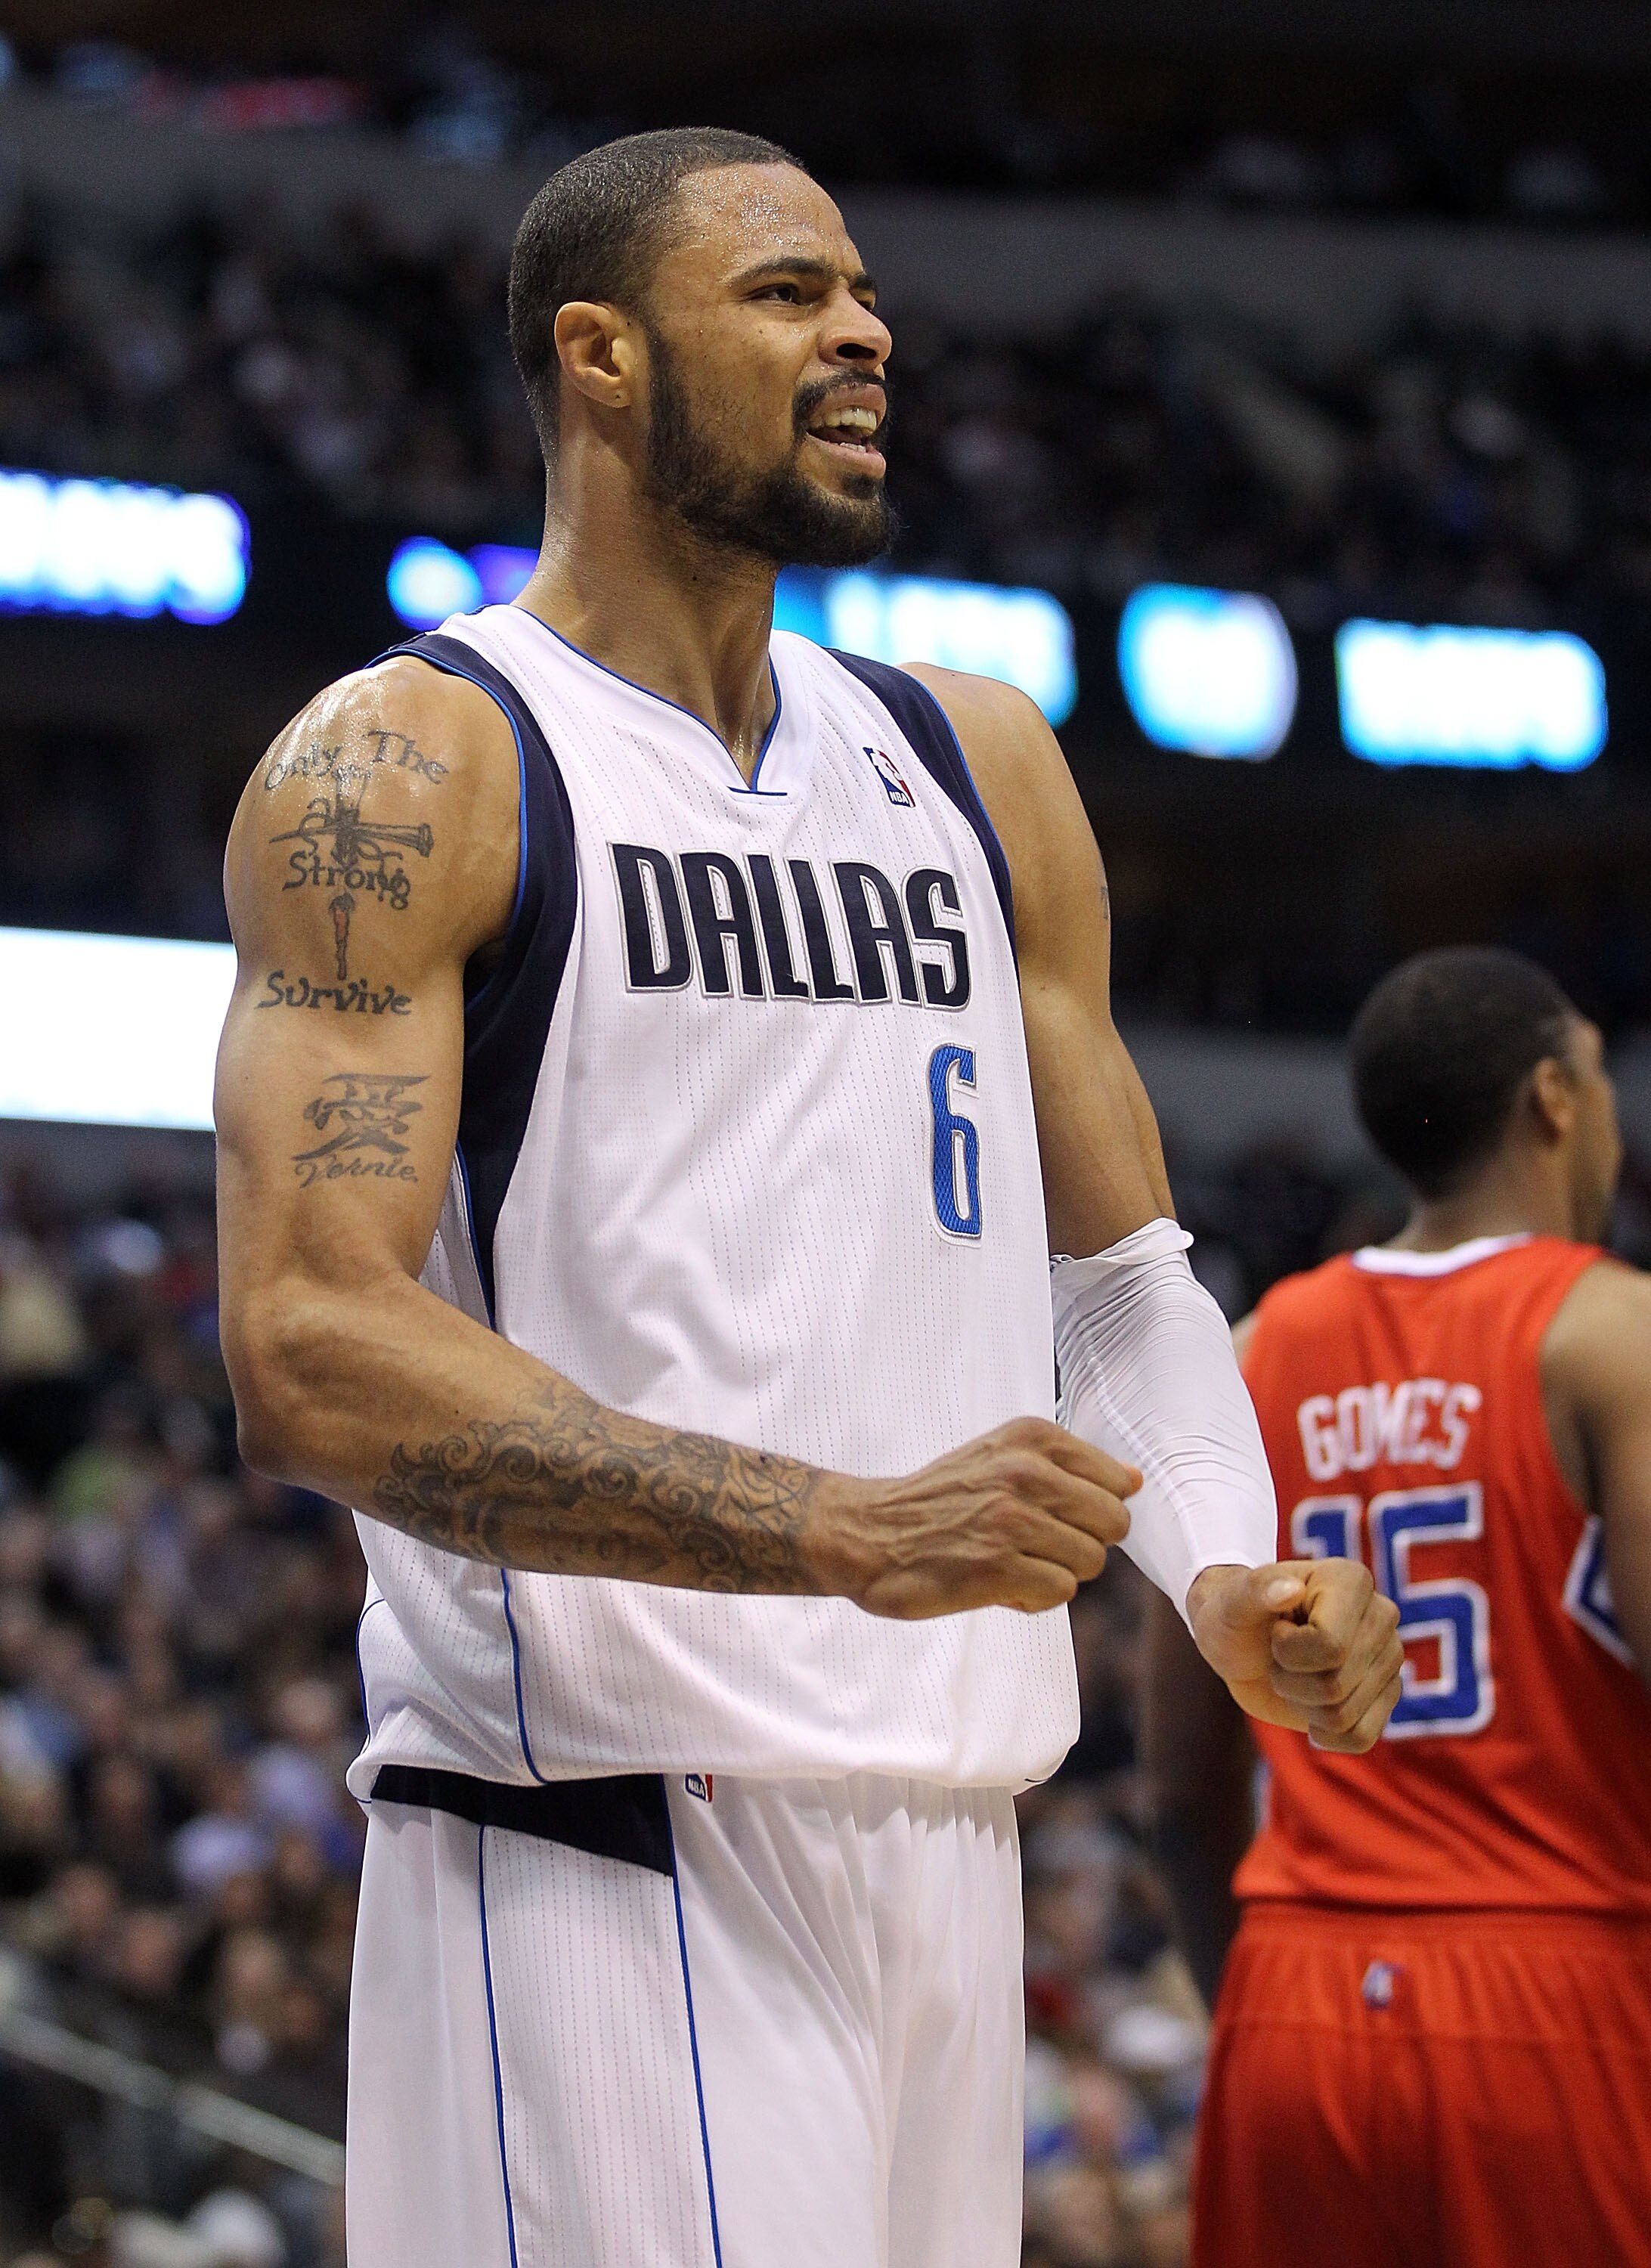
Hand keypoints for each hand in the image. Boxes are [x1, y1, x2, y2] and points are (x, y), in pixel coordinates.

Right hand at [818, 1417, 1140, 1619]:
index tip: (1053, 1513)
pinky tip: (998, 1584)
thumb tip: (1135, 1480)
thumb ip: (1071, 1467)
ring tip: (1011, 1561)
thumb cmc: (942, 1498)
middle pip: (1113, 1524)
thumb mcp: (1003, 1457)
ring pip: (1090, 1563)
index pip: (1118, 1482)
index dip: (1091, 1509)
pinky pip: (1060, 1593)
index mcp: (1031, 1437)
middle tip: (1037, 1544)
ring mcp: (1011, 1520)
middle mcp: (1025, 1471)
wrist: (868, 1531)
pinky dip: (1034, 1598)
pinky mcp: (996, 1568)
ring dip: (1056, 1572)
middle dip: (1084, 1543)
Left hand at [1186, 1559, 1402, 1753]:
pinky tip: (1310, 1705)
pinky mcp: (1385, 1695)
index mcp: (1351, 1580)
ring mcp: (1389, 1657)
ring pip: (1345, 1717)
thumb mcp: (1233, 1602)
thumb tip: (1292, 1589)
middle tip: (1278, 1655)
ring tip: (1294, 1672)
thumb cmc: (1234, 1616)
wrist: (1240, 1647)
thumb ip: (1257, 1590)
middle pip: (1336, 1686)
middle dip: (1290, 1680)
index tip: (1274, 1630)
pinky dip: (1324, 1733)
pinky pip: (1360, 1738)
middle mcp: (1381, 1616)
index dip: (1287, 1653)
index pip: (1330, 1647)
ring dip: (1303, 1704)